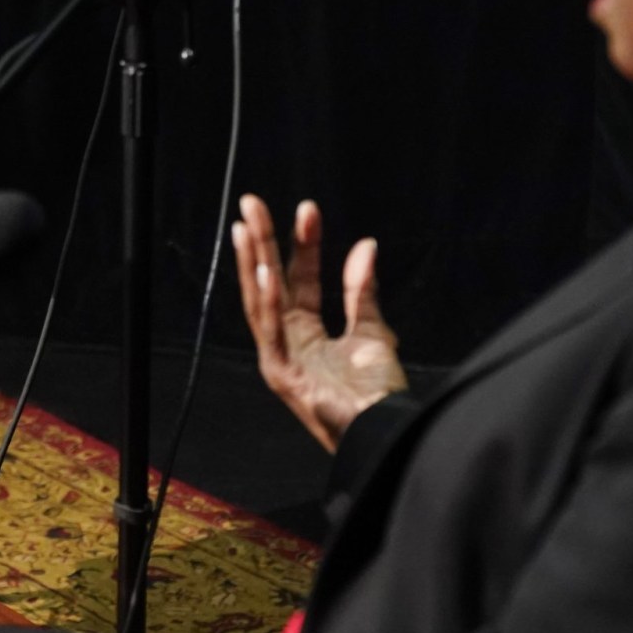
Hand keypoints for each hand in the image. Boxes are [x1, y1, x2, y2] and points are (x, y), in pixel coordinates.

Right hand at [232, 195, 407, 451]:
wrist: (385, 430)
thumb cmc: (377, 393)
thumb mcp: (372, 331)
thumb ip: (361, 290)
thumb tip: (365, 244)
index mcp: (304, 334)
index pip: (298, 279)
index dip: (301, 244)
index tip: (307, 209)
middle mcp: (286, 342)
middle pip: (268, 283)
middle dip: (260, 242)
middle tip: (252, 203)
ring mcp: (280, 358)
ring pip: (261, 301)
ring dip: (254, 261)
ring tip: (247, 225)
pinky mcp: (282, 374)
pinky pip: (273, 331)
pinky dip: (270, 301)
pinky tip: (268, 273)